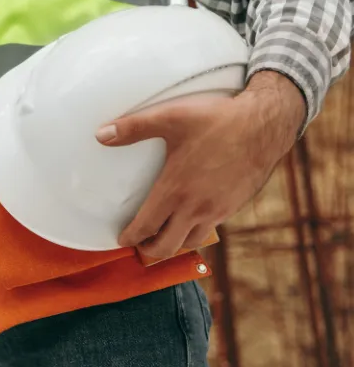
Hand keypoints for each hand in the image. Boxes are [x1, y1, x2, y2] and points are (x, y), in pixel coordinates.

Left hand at [95, 71, 306, 258]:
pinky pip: (210, 228)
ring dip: (174, 244)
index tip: (122, 239)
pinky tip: (191, 219)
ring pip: (191, 241)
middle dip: (150, 250)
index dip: (131, 237)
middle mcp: (196, 207)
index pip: (146, 226)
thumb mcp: (171, 116)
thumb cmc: (218, 119)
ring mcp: (218, 210)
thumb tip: (101, 135)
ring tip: (163, 236)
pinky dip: (195, 232)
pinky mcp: (234, 206)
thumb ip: (133, 127)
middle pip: (168, 246)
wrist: (266, 124)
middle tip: (139, 244)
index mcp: (176, 190)